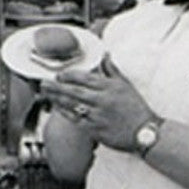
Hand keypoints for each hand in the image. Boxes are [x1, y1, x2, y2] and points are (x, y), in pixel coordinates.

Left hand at [39, 54, 154, 151]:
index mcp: (110, 87)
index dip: (69, 76)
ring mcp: (98, 115)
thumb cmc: (136, 109)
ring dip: (57, 98)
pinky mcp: (95, 129)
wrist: (144, 132)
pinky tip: (57, 108)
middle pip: (74, 91)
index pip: (85, 78)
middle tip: (44, 82)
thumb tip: (105, 55)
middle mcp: (102, 100)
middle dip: (57, 86)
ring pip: (72, 105)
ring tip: (46, 93)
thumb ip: (112, 70)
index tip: (59, 74)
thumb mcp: (126, 85)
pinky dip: (65, 112)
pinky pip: (76, 119)